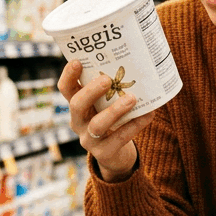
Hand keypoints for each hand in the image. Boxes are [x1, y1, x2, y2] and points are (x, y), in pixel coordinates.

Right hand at [57, 60, 154, 181]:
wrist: (116, 154)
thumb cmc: (112, 120)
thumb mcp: (106, 105)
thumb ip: (112, 89)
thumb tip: (133, 63)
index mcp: (78, 106)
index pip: (66, 89)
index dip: (69, 75)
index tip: (78, 61)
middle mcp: (78, 122)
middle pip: (77, 105)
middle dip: (91, 91)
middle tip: (107, 79)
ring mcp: (89, 139)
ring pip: (97, 124)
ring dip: (115, 110)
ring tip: (131, 98)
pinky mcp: (104, 153)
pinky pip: (119, 138)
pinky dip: (135, 125)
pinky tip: (148, 114)